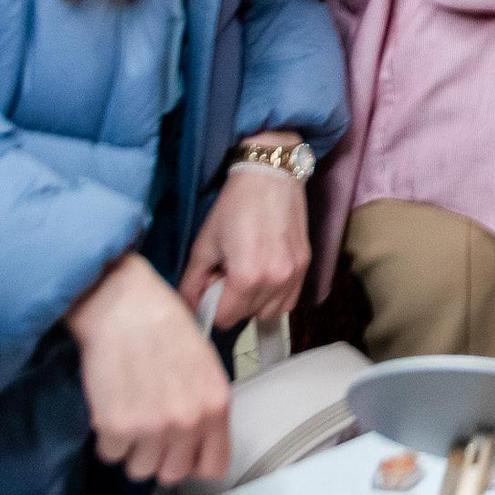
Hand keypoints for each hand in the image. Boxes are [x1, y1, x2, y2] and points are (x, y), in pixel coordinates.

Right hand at [67, 253, 232, 485]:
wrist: (126, 308)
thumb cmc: (165, 327)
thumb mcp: (205, 365)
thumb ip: (206, 406)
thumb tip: (198, 439)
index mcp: (217, 405)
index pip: (214, 465)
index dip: (195, 461)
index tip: (182, 453)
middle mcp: (189, 421)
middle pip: (173, 474)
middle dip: (160, 456)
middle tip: (150, 430)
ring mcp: (153, 427)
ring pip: (140, 470)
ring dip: (132, 449)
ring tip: (131, 415)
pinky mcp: (117, 427)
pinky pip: (111, 454)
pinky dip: (108, 438)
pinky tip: (113, 407)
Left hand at [178, 139, 310, 328]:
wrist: (271, 175)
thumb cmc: (233, 206)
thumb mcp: (204, 244)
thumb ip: (192, 282)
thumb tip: (188, 308)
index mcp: (247, 277)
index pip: (224, 318)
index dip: (211, 304)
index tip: (212, 280)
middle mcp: (275, 281)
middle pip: (246, 316)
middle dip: (232, 302)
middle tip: (227, 272)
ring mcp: (294, 274)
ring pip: (269, 312)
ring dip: (254, 303)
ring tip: (247, 274)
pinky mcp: (306, 265)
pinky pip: (288, 301)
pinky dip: (274, 297)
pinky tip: (265, 276)